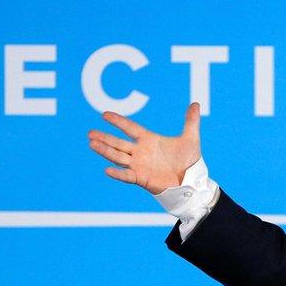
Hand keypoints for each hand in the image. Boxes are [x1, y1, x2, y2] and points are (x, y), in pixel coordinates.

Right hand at [87, 103, 201, 193]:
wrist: (191, 181)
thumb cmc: (190, 161)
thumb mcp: (191, 139)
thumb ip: (191, 122)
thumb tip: (195, 104)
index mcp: (149, 140)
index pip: (130, 128)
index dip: (118, 121)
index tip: (104, 114)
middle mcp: (141, 152)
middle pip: (119, 143)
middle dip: (105, 138)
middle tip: (90, 133)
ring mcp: (140, 165)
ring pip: (118, 157)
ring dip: (105, 151)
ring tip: (92, 144)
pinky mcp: (142, 178)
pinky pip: (127, 176)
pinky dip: (118, 174)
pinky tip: (107, 170)